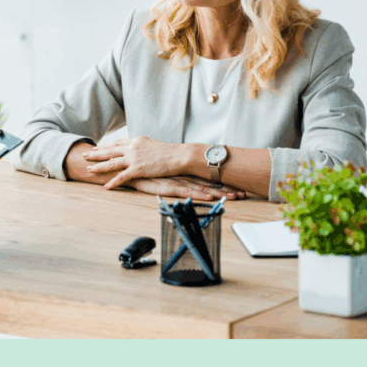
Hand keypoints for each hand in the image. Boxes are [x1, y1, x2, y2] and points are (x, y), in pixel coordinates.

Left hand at [84, 137, 194, 188]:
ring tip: (88, 169)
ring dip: (99, 166)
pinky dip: (112, 182)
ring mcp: (134, 158)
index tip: (96, 148)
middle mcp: (132, 148)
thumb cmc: (170, 152)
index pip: (117, 143)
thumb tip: (138, 149)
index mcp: (136, 141)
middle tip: (84, 155)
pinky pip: (121, 177)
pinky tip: (105, 186)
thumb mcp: (153, 145)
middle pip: (110, 150)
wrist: (179, 156)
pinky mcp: (138, 169)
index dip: (105, 146)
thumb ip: (142, 147)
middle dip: (96, 153)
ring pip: (111, 162)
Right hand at [127, 176, 246, 200]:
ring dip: (218, 193)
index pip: (206, 178)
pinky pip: (185, 192)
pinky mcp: (166, 187)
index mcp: (182, 172)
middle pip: (208, 183)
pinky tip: (209, 198)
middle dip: (226, 188)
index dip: (222, 182)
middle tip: (243, 193)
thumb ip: (172, 176)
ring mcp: (175, 181)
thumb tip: (183, 179)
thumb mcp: (160, 174)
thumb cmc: (142, 172)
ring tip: (233, 197)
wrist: (124, 168)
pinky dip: (198, 195)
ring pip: (201, 188)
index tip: (237, 186)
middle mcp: (182, 175)